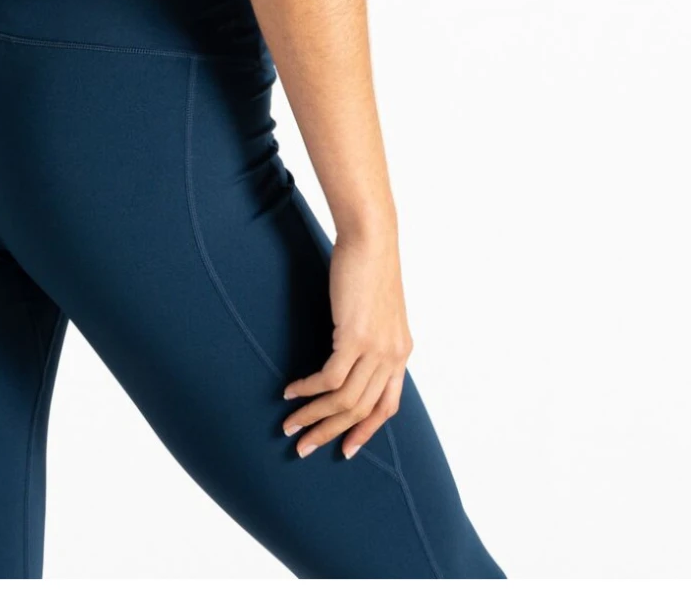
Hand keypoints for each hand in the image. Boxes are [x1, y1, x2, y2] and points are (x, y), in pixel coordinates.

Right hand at [281, 229, 411, 459]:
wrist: (371, 239)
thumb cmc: (369, 266)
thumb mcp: (377, 309)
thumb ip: (371, 336)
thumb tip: (350, 353)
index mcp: (400, 352)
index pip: (387, 407)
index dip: (365, 432)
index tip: (344, 450)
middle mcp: (392, 356)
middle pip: (360, 410)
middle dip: (329, 433)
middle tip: (302, 447)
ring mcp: (376, 349)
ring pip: (343, 400)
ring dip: (313, 416)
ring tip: (290, 424)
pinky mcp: (354, 337)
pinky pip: (329, 378)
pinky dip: (308, 389)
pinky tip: (290, 390)